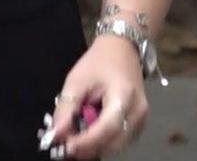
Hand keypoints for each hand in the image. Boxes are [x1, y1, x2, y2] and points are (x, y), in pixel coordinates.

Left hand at [41, 36, 147, 158]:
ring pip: (116, 146)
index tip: (65, 147)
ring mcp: (141, 120)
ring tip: (75, 136)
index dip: (86, 142)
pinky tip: (89, 132)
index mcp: (124, 96)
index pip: (107, 129)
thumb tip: (55, 136)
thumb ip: (66, 110)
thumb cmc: (99, 62)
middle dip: (88, 148)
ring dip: (94, 146)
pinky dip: (102, 141)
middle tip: (65, 145)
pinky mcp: (139, 124)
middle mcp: (138, 112)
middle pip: (113, 143)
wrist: (122, 49)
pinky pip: (119, 141)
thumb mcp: (76, 81)